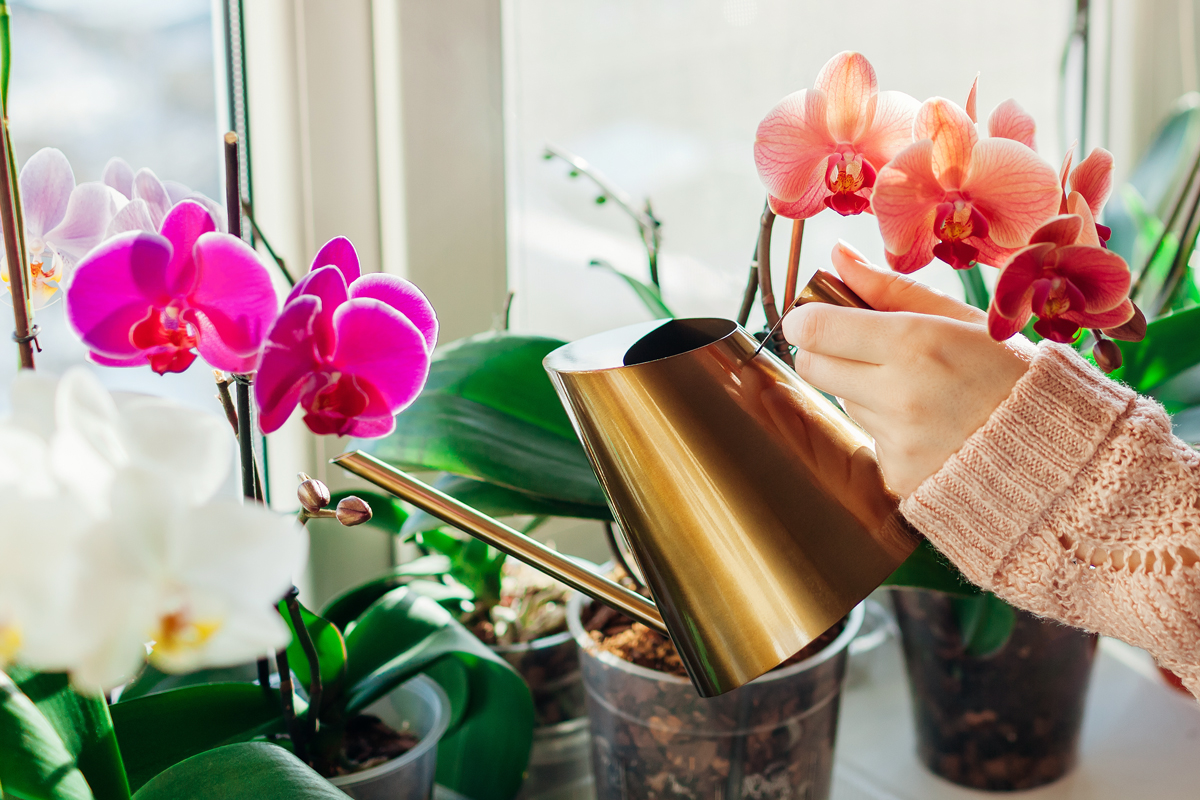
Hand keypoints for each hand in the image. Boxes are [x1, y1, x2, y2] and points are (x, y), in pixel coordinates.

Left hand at [782, 240, 1033, 495]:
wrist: (1060, 453)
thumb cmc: (1014, 374)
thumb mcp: (961, 318)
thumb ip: (890, 288)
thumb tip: (838, 255)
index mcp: (916, 344)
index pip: (815, 328)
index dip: (807, 320)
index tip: (818, 316)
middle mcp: (900, 395)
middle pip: (812, 366)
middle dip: (825, 352)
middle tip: (864, 347)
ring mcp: (897, 441)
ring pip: (843, 401)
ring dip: (865, 390)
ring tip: (921, 390)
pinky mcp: (897, 476)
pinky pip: (868, 439)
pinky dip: (887, 429)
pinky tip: (931, 425)